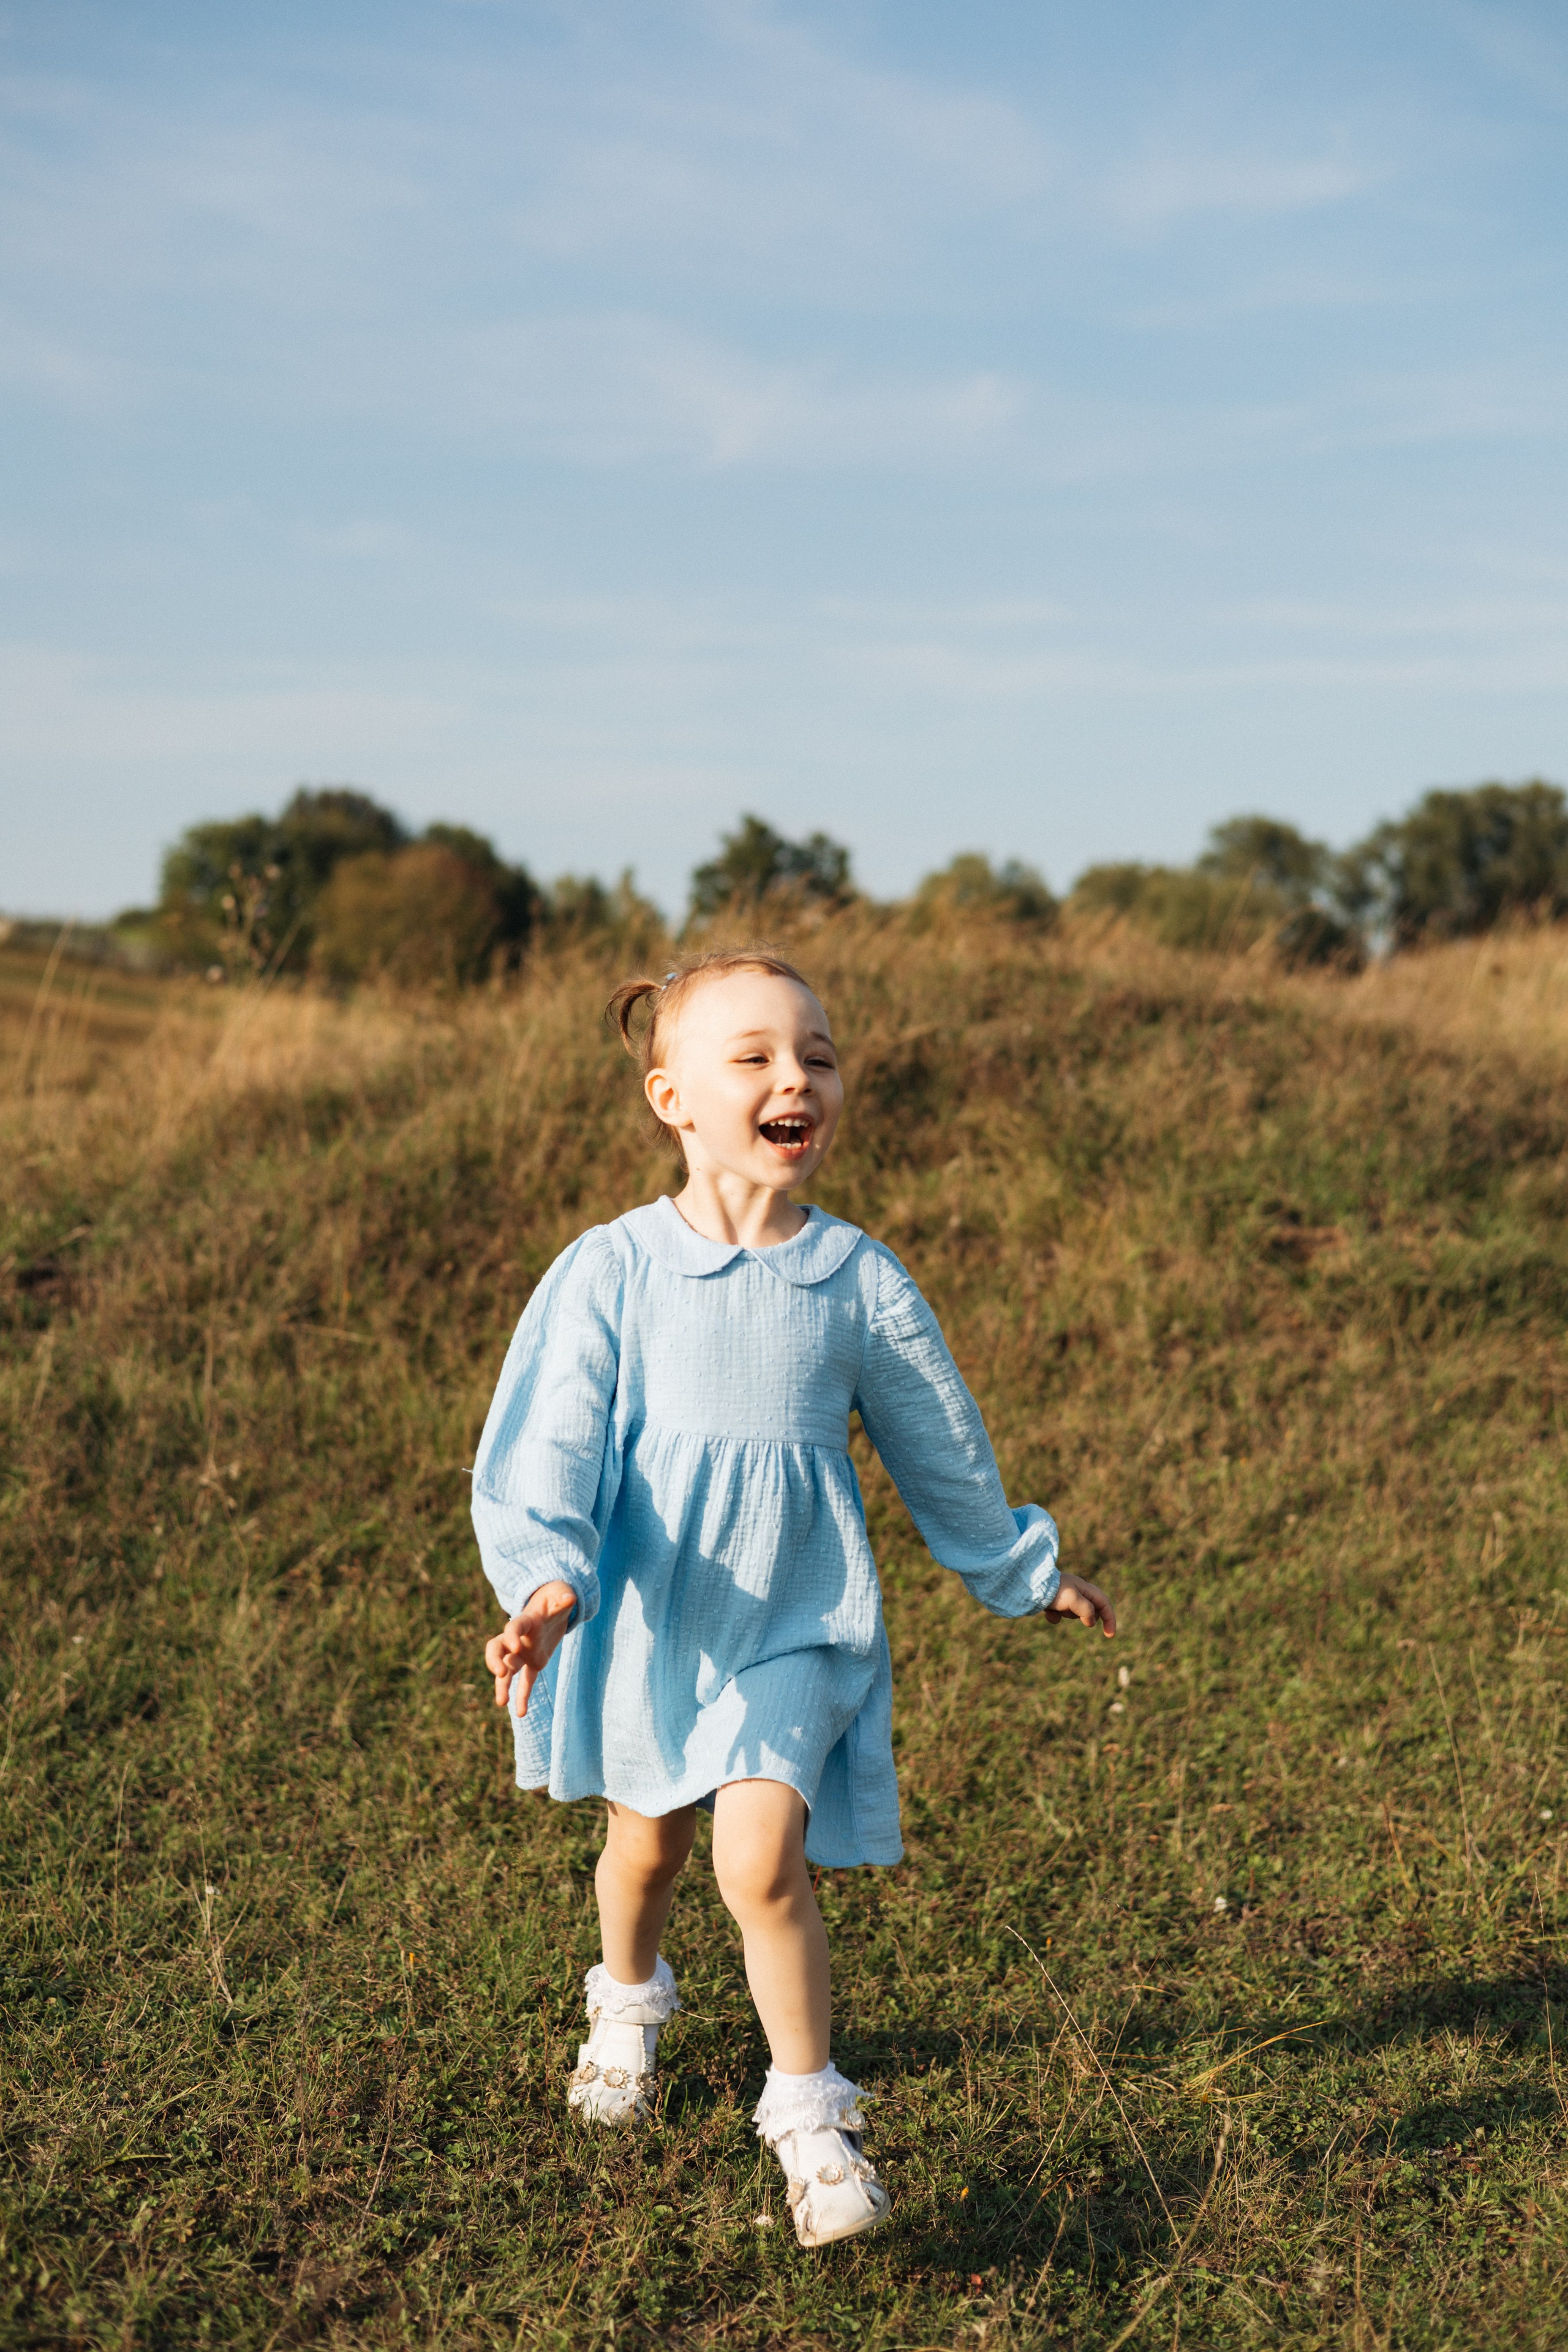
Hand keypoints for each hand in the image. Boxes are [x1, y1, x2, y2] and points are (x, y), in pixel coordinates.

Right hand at [485, 1581, 578, 1717]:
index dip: (512, 1635)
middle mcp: (519, 1639)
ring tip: (502, 1702)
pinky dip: (523, 1697)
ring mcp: (523, 1653)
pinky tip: (521, 1713)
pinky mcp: (533, 1663)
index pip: (513, 1627)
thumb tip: (570, 1598)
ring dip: (503, 1685)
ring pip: (507, 1670)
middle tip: (500, 1674)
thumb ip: (563, 1595)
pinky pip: (525, 1682)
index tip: (514, 1646)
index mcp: (525, 1620)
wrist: (554, 1607)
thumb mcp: (561, 1593)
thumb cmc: (556, 1597)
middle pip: (497, 1649)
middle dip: (495, 1661)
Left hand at [1045, 1573, 1115, 1637]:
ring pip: (1073, 1614)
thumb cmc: (1053, 1590)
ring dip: (1067, 1615)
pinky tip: (1047, 1612)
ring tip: (1057, 1607)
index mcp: (1085, 1588)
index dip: (1110, 1619)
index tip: (1110, 1635)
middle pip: (1090, 1609)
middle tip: (1073, 1614)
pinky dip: (1054, 1616)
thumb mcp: (1074, 1600)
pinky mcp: (1052, 1602)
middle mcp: (1076, 1591)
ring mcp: (1064, 1597)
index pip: (1104, 1603)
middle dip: (1083, 1616)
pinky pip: (1058, 1615)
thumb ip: (1086, 1611)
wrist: (1028, 1583)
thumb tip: (1090, 1622)